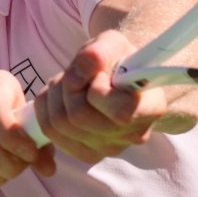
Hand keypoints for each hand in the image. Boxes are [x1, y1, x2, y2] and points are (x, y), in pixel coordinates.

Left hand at [33, 29, 168, 163]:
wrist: (116, 77)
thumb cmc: (117, 60)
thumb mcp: (111, 42)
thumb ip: (96, 54)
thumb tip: (74, 79)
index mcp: (151, 107)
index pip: (120, 113)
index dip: (99, 91)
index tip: (101, 76)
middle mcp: (133, 135)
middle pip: (80, 117)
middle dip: (69, 87)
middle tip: (78, 74)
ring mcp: (110, 149)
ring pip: (60, 124)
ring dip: (56, 95)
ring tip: (70, 82)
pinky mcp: (87, 154)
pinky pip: (50, 132)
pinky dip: (46, 108)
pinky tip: (61, 96)